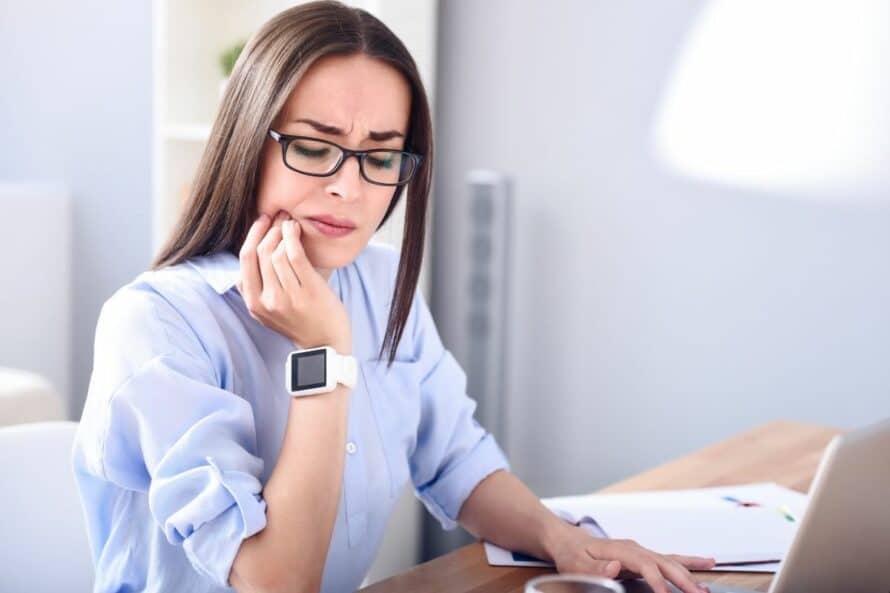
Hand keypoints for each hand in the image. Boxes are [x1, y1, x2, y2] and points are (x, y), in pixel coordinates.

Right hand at [237, 210, 352, 352]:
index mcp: (254, 303)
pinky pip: (295, 255)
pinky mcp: (308, 291)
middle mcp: (267, 301)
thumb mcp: (268, 310)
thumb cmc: (300, 322)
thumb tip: (250, 253)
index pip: (245, 260)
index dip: (252, 236)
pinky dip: (293, 237)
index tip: (262, 222)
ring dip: (282, 230)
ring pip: (276, 252)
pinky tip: (296, 230)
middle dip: (268, 228)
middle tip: (279, 215)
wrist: (325, 344)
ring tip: (290, 221)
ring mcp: (287, 297)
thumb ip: (256, 287)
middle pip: (260, 253)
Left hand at [547, 523, 715, 592]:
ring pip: (671, 562)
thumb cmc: (572, 554)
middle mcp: (635, 548)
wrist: (569, 541)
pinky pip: (670, 559)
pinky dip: (689, 561)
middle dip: (683, 580)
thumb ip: (595, 567)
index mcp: (620, 550)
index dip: (657, 581)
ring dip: (689, 575)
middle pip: (664, 563)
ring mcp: (641, 551)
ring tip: (705, 589)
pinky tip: (707, 563)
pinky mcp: (643, 557)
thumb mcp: (576, 564)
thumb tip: (616, 566)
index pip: (645, 565)